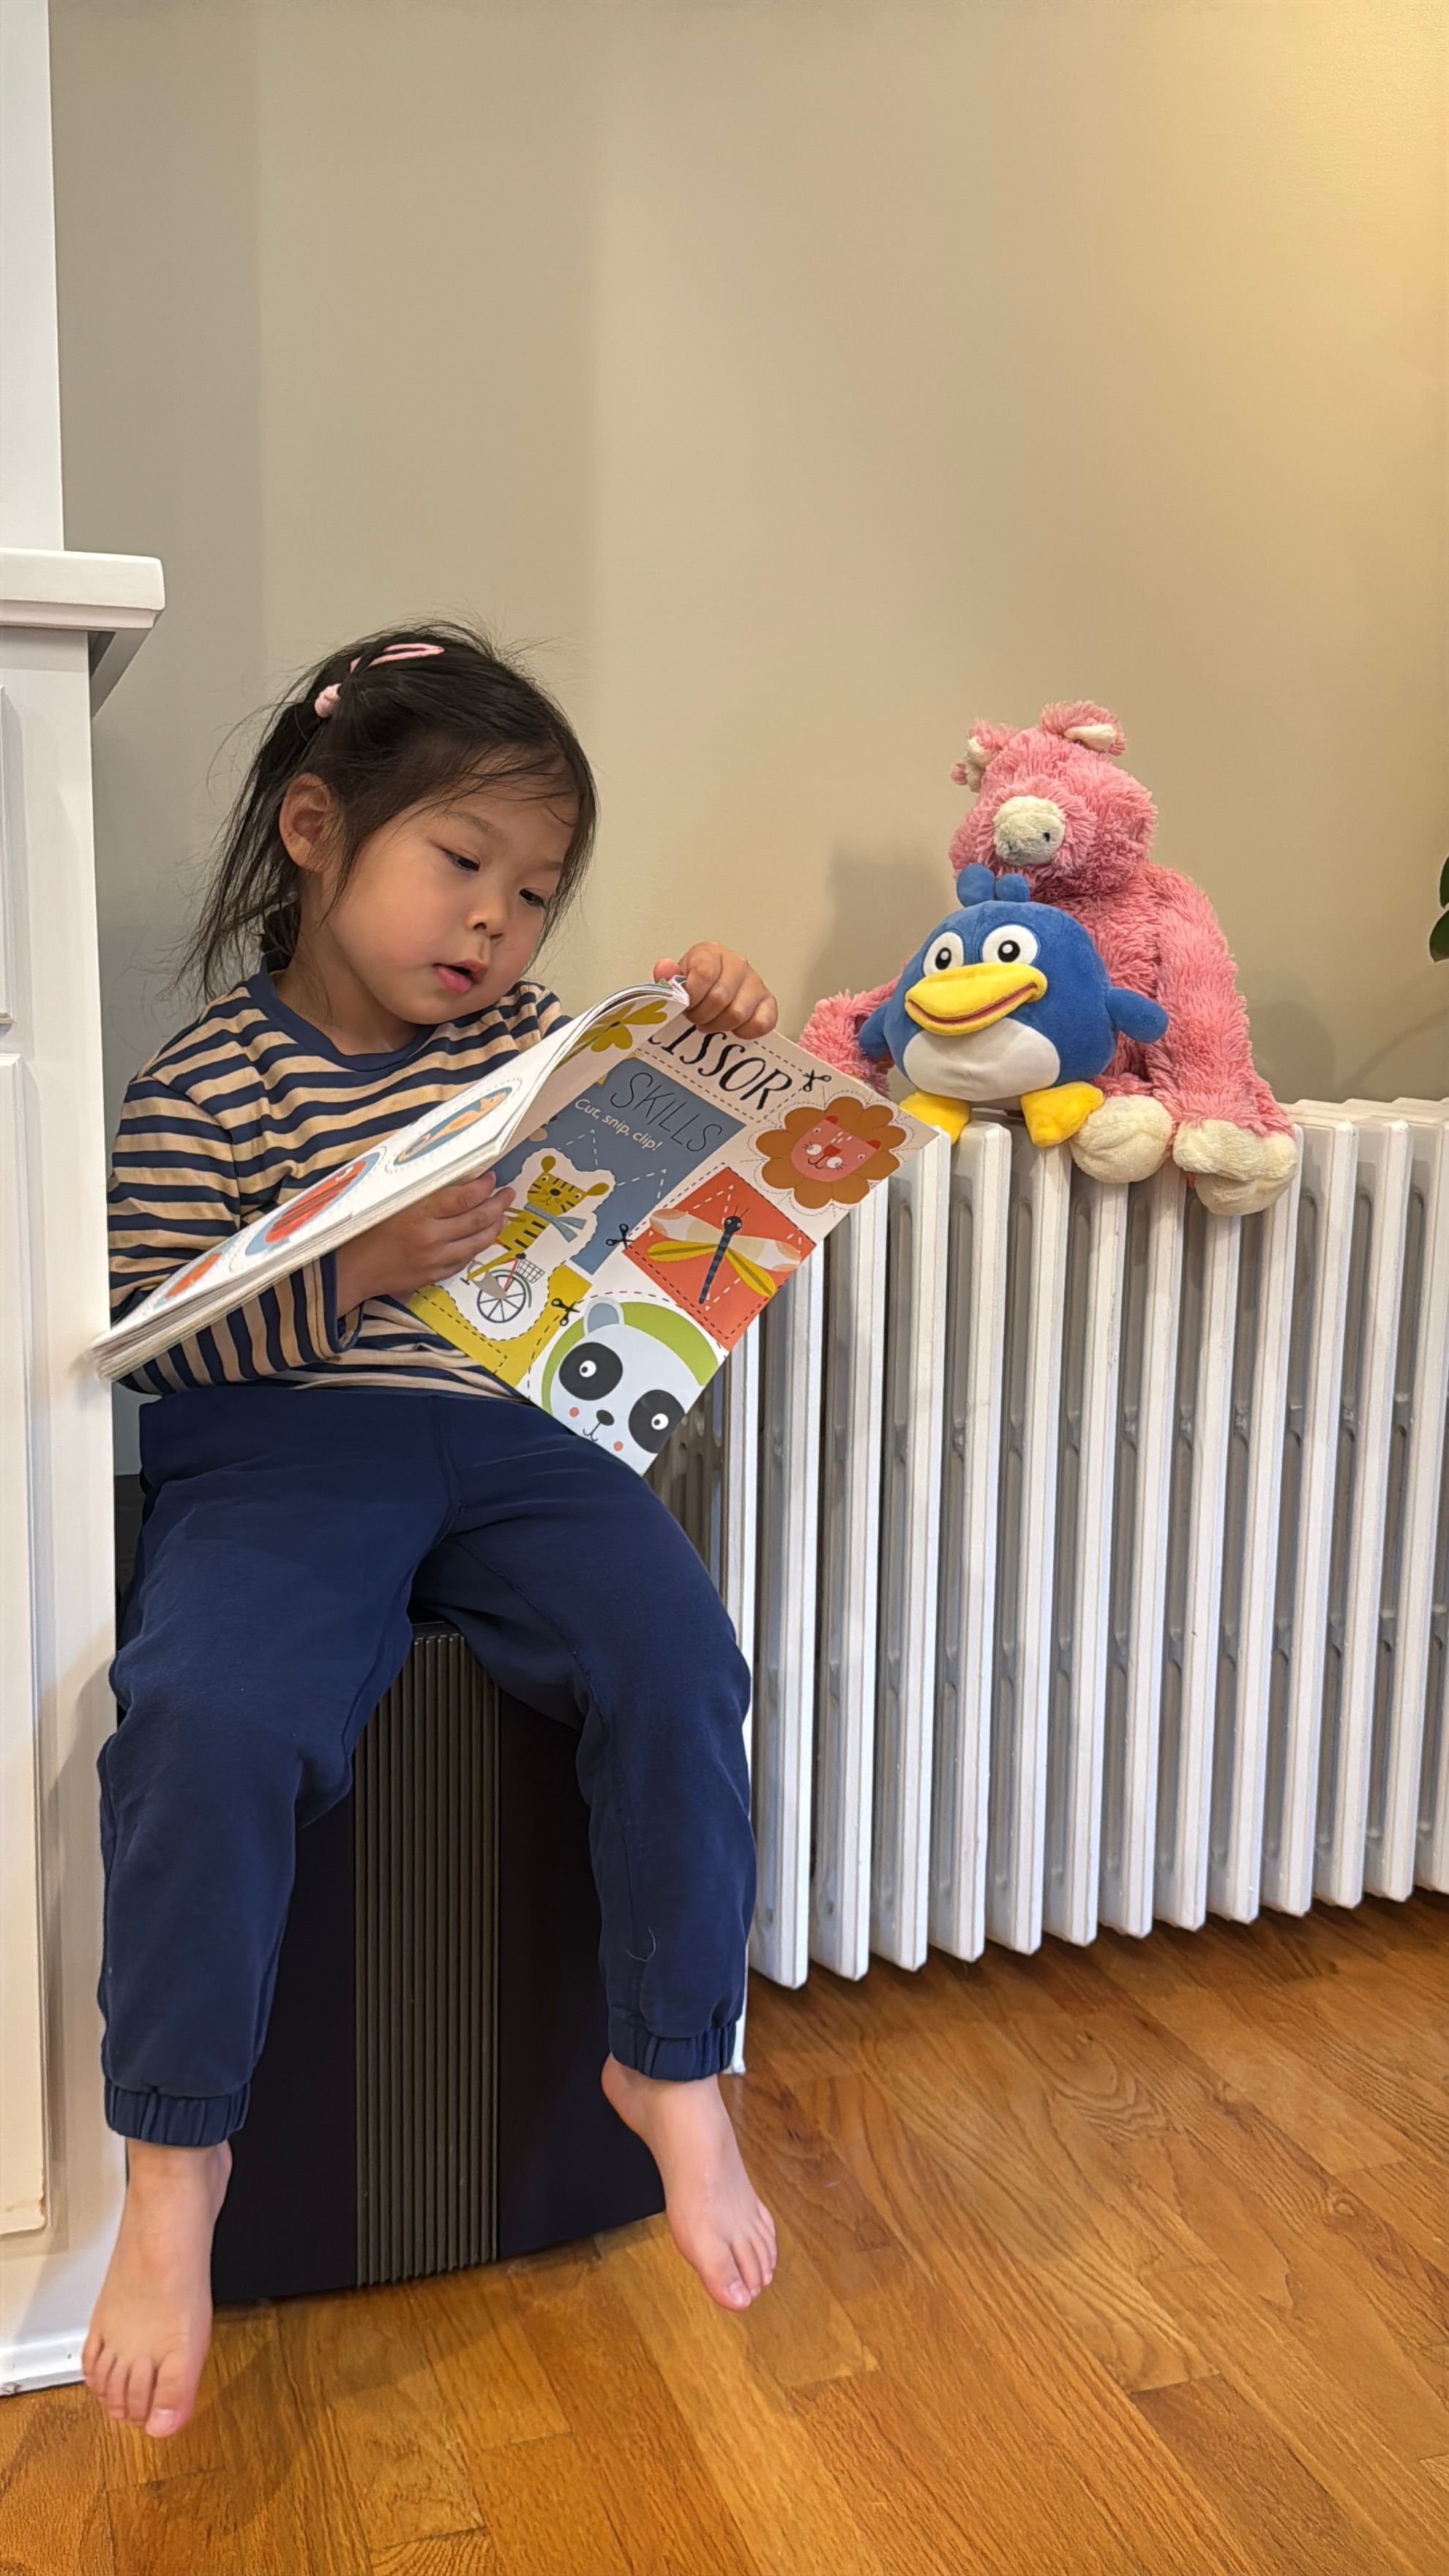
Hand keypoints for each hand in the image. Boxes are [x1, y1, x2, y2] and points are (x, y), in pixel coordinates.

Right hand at [333, 1175, 513, 1310]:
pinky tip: (482, 1238)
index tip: (491, 1177)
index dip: (483, 1186)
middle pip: (477, 1218)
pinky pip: (463, 1260)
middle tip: (507, 1193)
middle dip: (498, 1203)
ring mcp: (433, 1258)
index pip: (463, 1197)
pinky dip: (476, 1247)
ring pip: (476, 1241)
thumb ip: (419, 1191)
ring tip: (502, 1215)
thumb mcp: (387, 1200)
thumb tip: (451, 1177)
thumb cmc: (362, 1229)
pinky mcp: (433, 1275)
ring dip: (494, 1226)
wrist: (349, 1269)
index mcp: (416, 1212)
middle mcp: (429, 1236)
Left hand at [654, 943, 777, 1038]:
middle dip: (702, 1014)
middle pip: (720, 997)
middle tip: (695, 1017)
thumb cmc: (696, 987)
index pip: (704, 973)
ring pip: (737, 1013)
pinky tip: (733, 1027)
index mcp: (712, 953)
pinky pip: (762, 1023)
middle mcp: (737, 964)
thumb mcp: (676, 980)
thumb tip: (665, 968)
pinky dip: (744, 1031)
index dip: (692, 996)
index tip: (686, 1003)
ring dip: (719, 1025)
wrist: (713, 993)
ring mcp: (756, 983)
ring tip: (711, 1021)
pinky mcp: (768, 1003)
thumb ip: (668, 976)